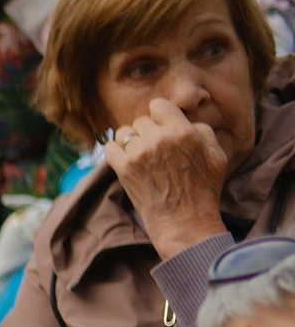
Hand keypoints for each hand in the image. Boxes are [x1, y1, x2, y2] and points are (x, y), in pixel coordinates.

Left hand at [107, 97, 232, 260]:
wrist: (184, 221)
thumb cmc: (204, 190)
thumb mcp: (216, 155)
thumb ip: (202, 130)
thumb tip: (186, 119)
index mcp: (184, 131)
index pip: (159, 105)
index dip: (160, 116)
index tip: (161, 128)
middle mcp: (160, 139)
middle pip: (141, 120)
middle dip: (146, 132)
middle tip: (154, 149)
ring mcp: (140, 153)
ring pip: (123, 132)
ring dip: (129, 141)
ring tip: (140, 155)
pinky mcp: (124, 169)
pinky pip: (109, 148)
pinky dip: (115, 153)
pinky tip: (125, 161)